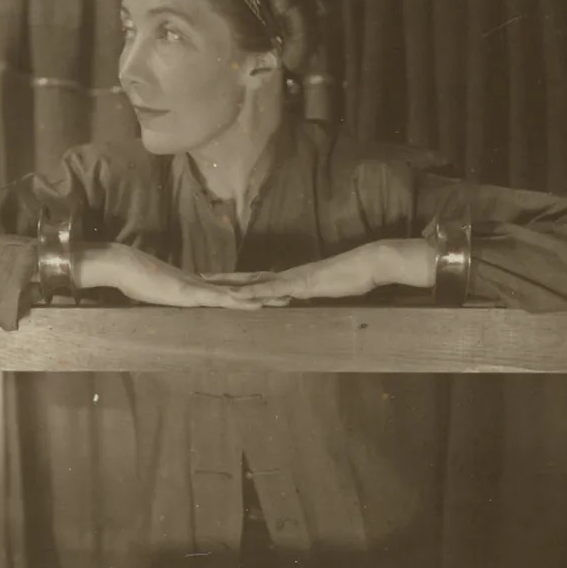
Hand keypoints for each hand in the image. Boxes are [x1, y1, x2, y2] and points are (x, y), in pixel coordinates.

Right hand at [76, 243, 289, 309]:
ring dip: (260, 296)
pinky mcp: (192, 293)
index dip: (249, 289)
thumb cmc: (133, 278)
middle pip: (240, 287)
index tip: (267, 290)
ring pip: (236, 293)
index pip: (228, 287)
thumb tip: (169, 301)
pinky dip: (239, 301)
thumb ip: (166, 296)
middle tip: (289, 294)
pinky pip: (221, 298)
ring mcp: (198, 288)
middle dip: (264, 291)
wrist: (123, 265)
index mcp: (194, 284)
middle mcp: (202, 284)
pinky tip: (255, 304)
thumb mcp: (155, 293)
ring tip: (283, 298)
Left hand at [202, 240, 435, 301]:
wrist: (368, 265)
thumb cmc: (352, 278)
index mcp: (291, 278)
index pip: (258, 278)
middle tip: (198, 277)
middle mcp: (286, 275)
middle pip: (247, 277)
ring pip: (254, 282)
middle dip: (223, 278)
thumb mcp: (326, 291)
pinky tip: (238, 295)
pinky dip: (255, 293)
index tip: (215, 280)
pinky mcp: (300, 284)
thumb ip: (311, 296)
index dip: (236, 280)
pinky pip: (273, 289)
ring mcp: (291, 278)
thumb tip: (302, 303)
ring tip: (208, 285)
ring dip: (231, 284)